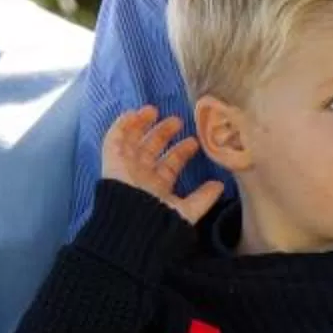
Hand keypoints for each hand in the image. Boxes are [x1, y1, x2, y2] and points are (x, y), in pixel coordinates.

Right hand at [99, 106, 223, 225]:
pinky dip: (121, 126)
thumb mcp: (188, 210)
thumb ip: (204, 198)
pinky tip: (132, 113)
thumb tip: (221, 186)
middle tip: (178, 120)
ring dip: (142, 125)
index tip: (194, 141)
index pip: (170, 165)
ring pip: (133, 142)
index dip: (181, 152)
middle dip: (163, 134)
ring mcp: (126, 168)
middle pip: (152, 150)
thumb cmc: (161, 220)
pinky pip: (113, 140)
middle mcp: (141, 176)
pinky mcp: (112, 161)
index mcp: (158, 188)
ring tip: (153, 110)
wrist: (133, 223)